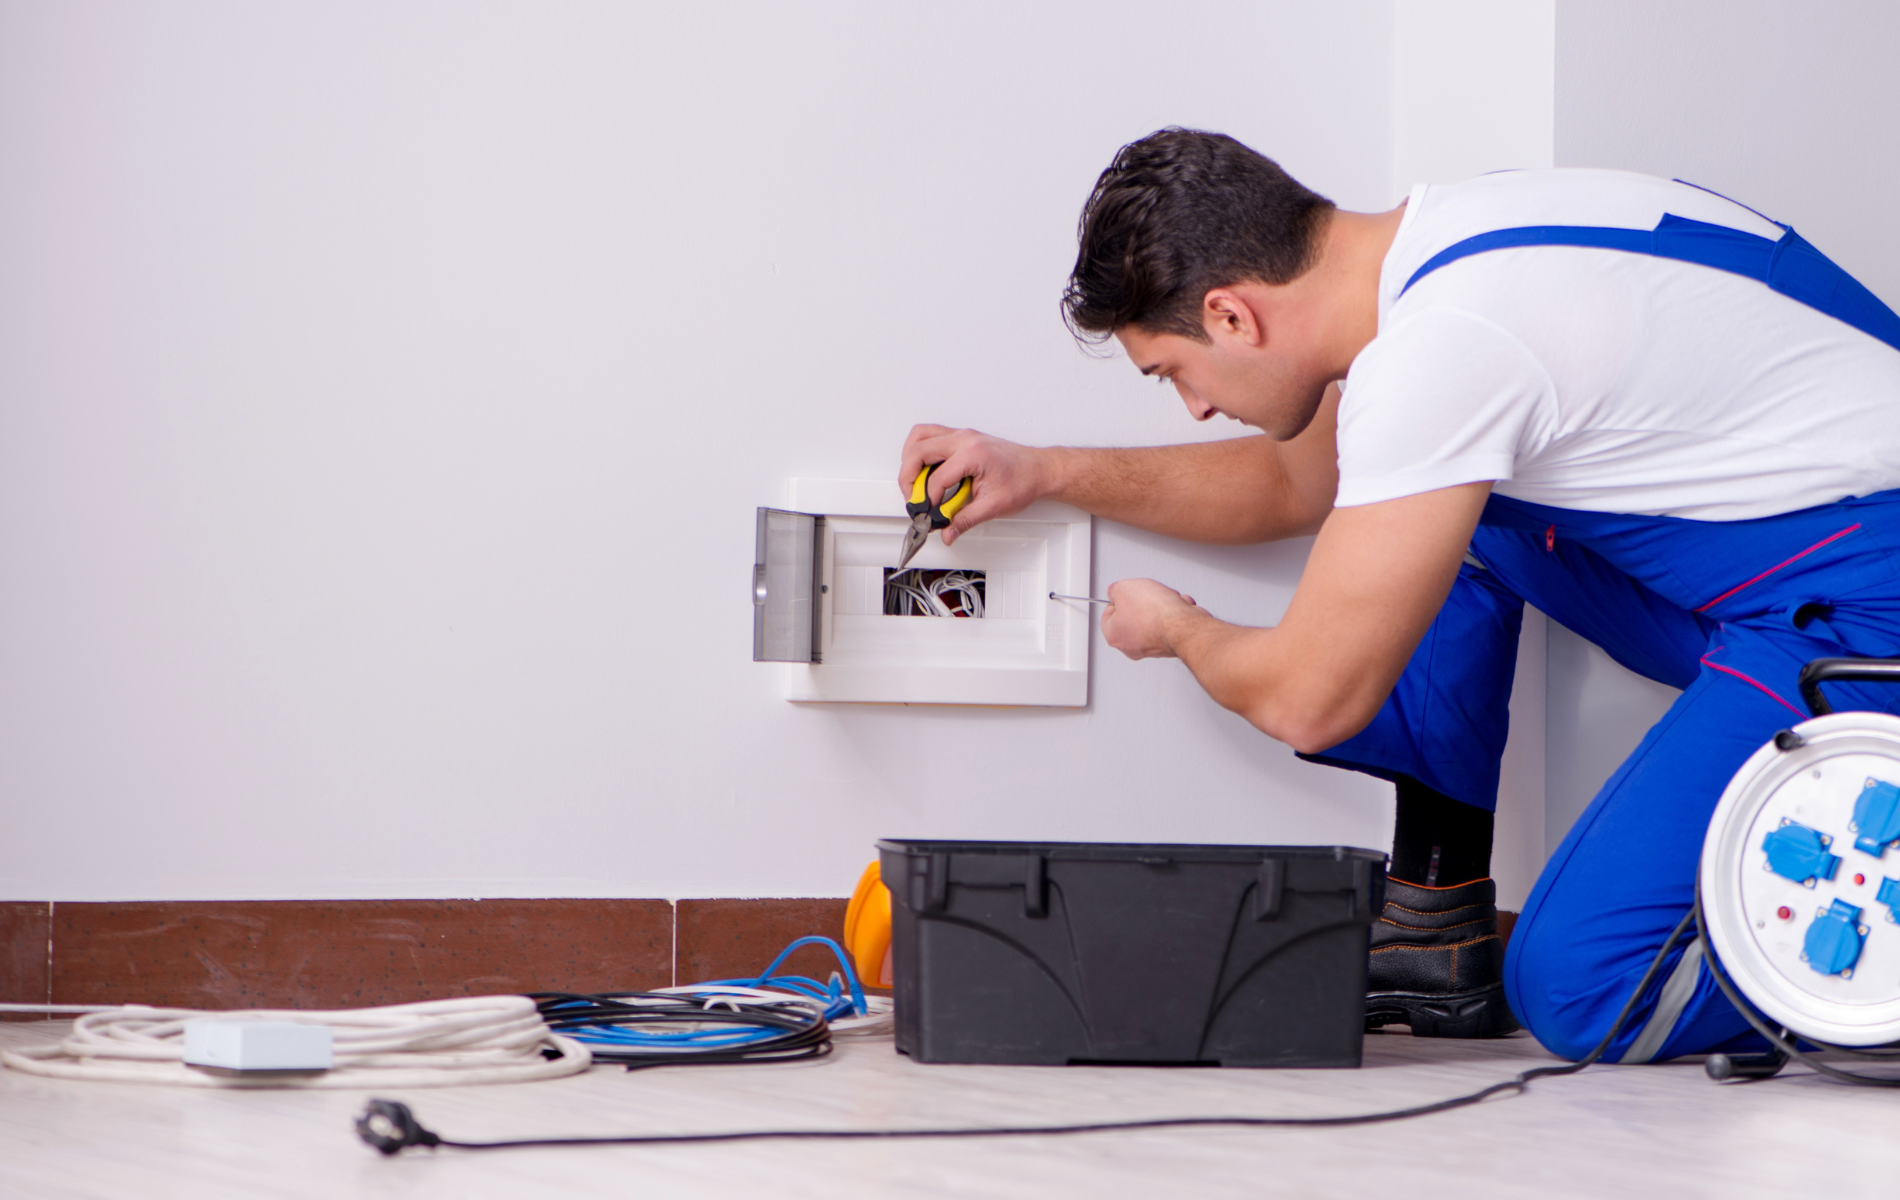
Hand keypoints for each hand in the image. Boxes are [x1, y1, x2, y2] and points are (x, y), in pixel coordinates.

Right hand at [899, 425, 1049, 544]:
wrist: (1039, 470)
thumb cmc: (1023, 480)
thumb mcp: (993, 506)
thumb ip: (965, 520)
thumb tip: (947, 531)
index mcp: (973, 454)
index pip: (937, 478)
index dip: (929, 500)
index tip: (930, 514)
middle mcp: (964, 439)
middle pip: (918, 451)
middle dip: (909, 478)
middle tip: (913, 498)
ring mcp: (961, 435)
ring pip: (919, 436)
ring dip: (910, 459)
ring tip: (913, 483)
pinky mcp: (961, 437)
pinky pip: (929, 435)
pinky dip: (920, 451)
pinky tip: (924, 471)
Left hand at [1100, 578, 1200, 659]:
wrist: (1182, 625)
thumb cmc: (1154, 612)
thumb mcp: (1124, 588)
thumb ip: (1115, 590)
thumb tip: (1116, 592)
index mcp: (1114, 636)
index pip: (1108, 615)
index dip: (1117, 599)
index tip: (1123, 593)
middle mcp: (1131, 646)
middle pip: (1133, 616)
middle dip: (1144, 602)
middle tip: (1147, 596)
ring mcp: (1152, 647)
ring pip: (1154, 619)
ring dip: (1163, 605)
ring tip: (1166, 600)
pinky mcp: (1170, 645)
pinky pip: (1170, 623)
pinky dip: (1175, 613)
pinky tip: (1177, 607)